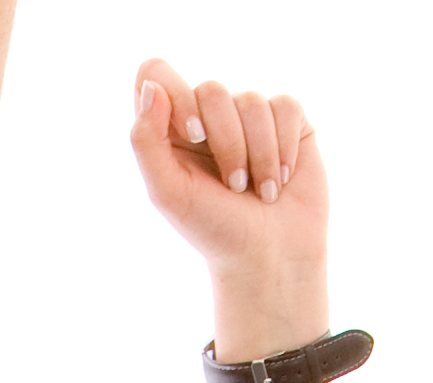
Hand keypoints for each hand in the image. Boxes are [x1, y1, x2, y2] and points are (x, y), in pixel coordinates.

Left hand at [132, 59, 327, 317]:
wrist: (272, 257)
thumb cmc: (216, 231)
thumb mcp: (170, 194)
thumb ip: (146, 143)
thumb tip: (151, 87)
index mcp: (170, 129)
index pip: (156, 75)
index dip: (176, 95)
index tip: (194, 136)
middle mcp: (207, 116)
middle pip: (211, 90)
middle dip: (226, 144)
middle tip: (234, 187)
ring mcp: (247, 115)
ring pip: (252, 101)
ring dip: (259, 156)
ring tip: (262, 193)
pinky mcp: (285, 119)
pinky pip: (285, 106)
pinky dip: (284, 148)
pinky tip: (282, 178)